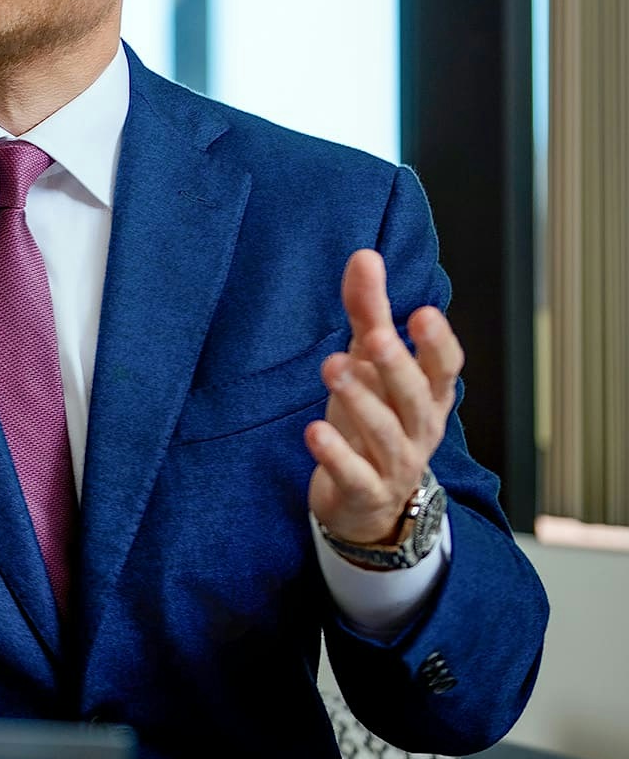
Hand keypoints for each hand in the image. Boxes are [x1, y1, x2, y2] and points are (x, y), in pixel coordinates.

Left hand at [304, 249, 463, 546]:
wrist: (371, 503)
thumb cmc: (374, 419)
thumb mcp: (370, 364)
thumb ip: (369, 313)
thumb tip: (365, 255)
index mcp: (427, 396)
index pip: (444, 369)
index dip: (437, 344)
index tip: (423, 312)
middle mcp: (419, 429)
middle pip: (414, 397)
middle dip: (397, 367)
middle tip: (376, 338)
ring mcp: (395, 465)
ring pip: (386, 434)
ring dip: (360, 402)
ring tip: (332, 369)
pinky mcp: (364, 491)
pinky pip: (353, 474)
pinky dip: (335, 455)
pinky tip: (313, 432)